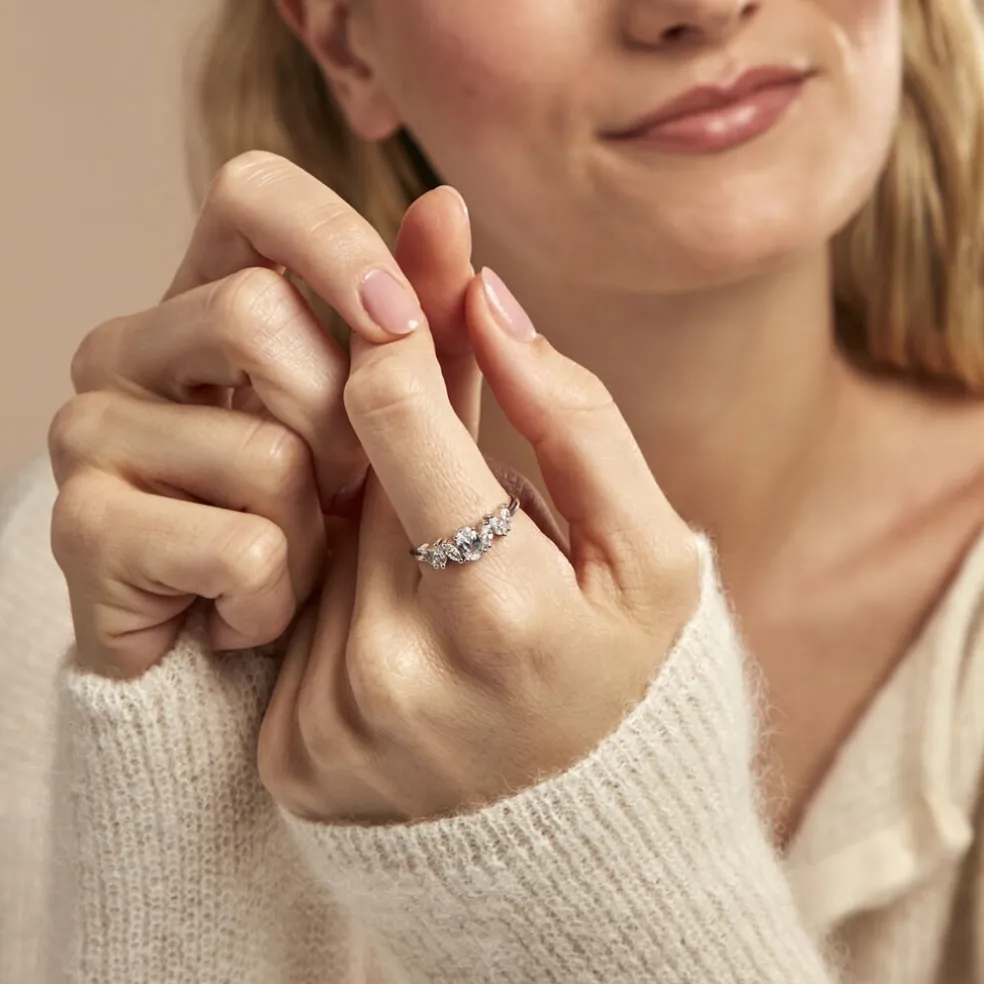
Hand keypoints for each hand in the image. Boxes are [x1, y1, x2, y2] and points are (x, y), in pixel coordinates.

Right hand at [49, 152, 477, 677]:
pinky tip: (249, 603)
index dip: (334, 242)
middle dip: (340, 423)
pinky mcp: (81, 526)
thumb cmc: (322, 515)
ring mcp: (91, 431)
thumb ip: (417, 317)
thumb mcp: (384, 414)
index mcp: (206, 298)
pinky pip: (240, 546)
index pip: (252, 195)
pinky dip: (278, 592)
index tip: (396, 317)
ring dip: (315, 527)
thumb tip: (447, 206)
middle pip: (254, 315)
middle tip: (338, 488)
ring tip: (289, 555)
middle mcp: (131, 347)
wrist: (252, 643)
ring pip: (263, 450)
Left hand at [258, 268, 699, 822]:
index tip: (408, 290)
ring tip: (456, 560)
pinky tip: (415, 621)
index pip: (393, 409)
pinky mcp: (294, 750)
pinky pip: (305, 613)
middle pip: (356, 468)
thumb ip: (576, 418)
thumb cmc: (629, 682)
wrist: (578, 854)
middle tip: (444, 410)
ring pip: (326, 537)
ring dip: (381, 516)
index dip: (396, 331)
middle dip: (399, 427)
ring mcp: (332, 718)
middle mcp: (395, 669)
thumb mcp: (648, 556)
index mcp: (500, 610)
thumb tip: (484, 297)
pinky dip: (353, 591)